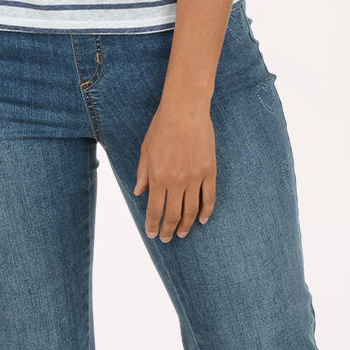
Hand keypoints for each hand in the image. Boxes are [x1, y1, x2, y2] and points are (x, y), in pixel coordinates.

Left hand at [133, 100, 216, 239]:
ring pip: (192, 210)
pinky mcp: (209, 171)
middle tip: (167, 238)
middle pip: (173, 214)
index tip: (152, 234)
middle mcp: (176, 182)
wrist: (185, 111)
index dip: (153, 225)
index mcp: (158, 178)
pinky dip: (207, 211)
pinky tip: (204, 220)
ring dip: (187, 225)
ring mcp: (195, 178)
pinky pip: (209, 197)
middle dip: (169, 230)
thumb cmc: (162, 128)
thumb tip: (139, 193)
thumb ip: (143, 174)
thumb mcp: (146, 151)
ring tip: (183, 233)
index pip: (155, 210)